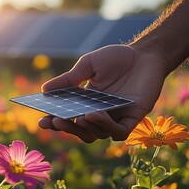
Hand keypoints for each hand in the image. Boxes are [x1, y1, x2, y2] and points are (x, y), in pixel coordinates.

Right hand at [38, 44, 169, 142]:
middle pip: (80, 131)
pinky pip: (118, 133)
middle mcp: (100, 115)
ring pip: (97, 135)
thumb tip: (44, 90)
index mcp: (86, 103)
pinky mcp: (132, 119)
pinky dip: (106, 127)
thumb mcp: (88, 65)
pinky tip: (97, 114)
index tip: (42, 121)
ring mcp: (116, 118)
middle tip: (56, 121)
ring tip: (82, 116)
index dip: (54, 122)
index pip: (68, 118)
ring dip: (86, 128)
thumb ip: (69, 79)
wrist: (145, 54)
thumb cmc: (117, 58)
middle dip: (67, 128)